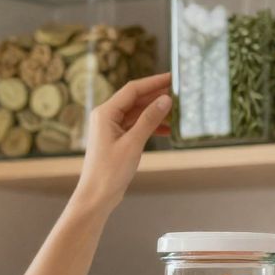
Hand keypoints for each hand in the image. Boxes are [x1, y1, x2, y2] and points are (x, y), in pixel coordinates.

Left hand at [72, 73, 172, 214]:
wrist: (96, 197)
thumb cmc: (109, 172)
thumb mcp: (133, 143)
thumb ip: (149, 119)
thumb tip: (165, 100)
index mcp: (105, 113)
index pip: (133, 89)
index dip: (153, 82)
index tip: (172, 77)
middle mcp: (106, 116)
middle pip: (135, 99)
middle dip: (156, 96)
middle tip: (179, 92)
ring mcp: (110, 128)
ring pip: (137, 113)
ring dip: (155, 112)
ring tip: (176, 110)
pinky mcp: (116, 140)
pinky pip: (135, 126)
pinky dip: (150, 126)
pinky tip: (166, 129)